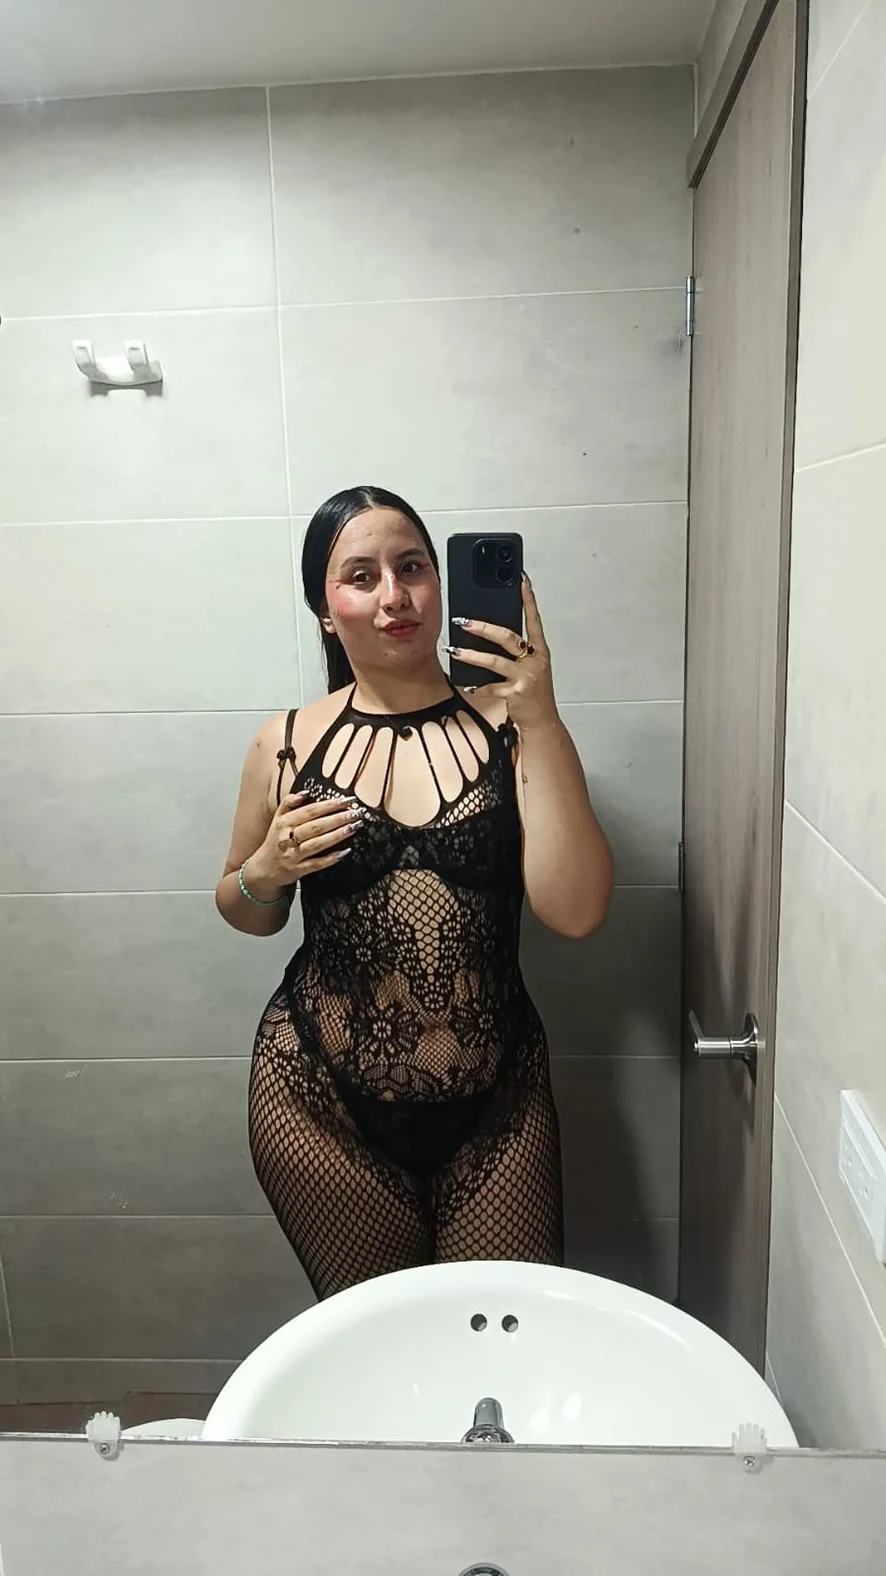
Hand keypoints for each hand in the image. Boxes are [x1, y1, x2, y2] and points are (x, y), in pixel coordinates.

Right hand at [246, 793, 361, 894]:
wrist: (263, 869)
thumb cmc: (275, 841)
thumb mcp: (278, 819)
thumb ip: (289, 803)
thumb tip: (305, 793)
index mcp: (284, 823)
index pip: (309, 811)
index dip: (329, 805)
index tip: (346, 800)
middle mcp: (287, 838)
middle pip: (315, 826)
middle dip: (337, 818)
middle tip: (356, 813)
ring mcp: (292, 855)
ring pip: (317, 844)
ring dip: (337, 835)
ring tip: (354, 827)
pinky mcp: (297, 870)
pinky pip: (316, 864)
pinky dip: (331, 858)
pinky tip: (345, 852)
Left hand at [447, 576, 557, 731]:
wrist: (543, 719)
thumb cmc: (535, 691)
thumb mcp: (531, 667)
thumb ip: (517, 651)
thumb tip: (492, 634)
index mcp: (540, 650)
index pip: (534, 620)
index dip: (529, 601)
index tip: (522, 582)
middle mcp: (534, 660)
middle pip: (507, 637)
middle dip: (483, 628)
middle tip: (463, 621)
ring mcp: (526, 677)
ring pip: (494, 661)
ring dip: (471, 656)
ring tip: (454, 651)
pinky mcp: (516, 693)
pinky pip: (491, 687)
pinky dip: (477, 687)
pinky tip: (466, 684)